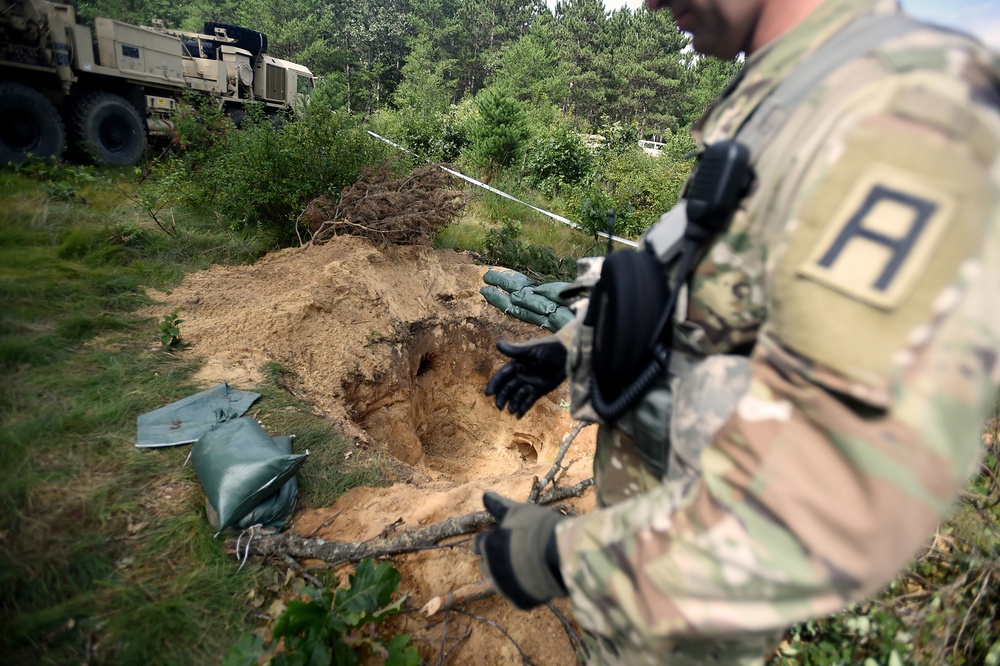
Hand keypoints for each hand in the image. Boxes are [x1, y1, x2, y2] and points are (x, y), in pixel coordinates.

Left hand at [474, 492, 566, 609]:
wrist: (561, 554)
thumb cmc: (538, 528)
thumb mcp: (518, 511)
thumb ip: (499, 506)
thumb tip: (484, 494)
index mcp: (487, 546)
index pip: (478, 544)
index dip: (490, 540)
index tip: (502, 538)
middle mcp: (491, 568)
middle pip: (487, 565)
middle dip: (497, 559)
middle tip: (518, 552)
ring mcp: (504, 587)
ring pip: (501, 582)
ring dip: (510, 575)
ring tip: (529, 565)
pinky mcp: (519, 601)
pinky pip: (518, 595)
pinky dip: (525, 588)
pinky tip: (538, 578)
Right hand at [485, 339, 567, 417]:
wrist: (566, 354)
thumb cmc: (548, 347)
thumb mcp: (531, 349)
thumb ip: (515, 350)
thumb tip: (498, 344)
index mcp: (517, 365)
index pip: (502, 375)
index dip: (495, 384)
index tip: (488, 393)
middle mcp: (521, 375)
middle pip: (508, 388)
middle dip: (502, 397)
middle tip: (499, 406)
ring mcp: (530, 383)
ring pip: (517, 395)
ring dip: (513, 403)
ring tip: (511, 411)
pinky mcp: (539, 390)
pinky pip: (529, 400)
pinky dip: (523, 408)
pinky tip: (518, 416)